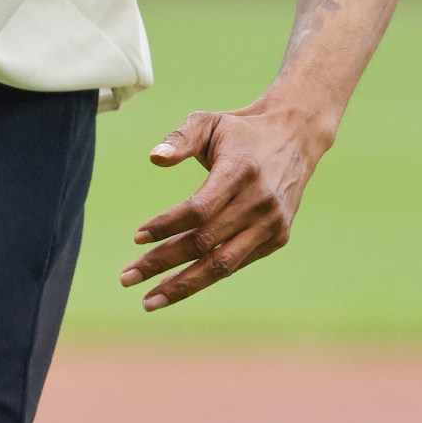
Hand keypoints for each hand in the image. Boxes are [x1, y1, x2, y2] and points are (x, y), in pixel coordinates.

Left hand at [119, 101, 322, 311]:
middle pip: (205, 243)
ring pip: (222, 265)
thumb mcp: (209, 121)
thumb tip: (154, 158)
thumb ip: (180, 138)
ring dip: (183, 286)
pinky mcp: (278, 238)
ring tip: (148, 300)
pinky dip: (207, 275)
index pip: (198, 209)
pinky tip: (179, 284)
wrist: (294, 137)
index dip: (166, 226)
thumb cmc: (239, 131)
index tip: (137, 236)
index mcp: (240, 171)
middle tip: (127, 277)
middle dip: (164, 263)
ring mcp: (272, 224)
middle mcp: (259, 202)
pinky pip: (236, 263)